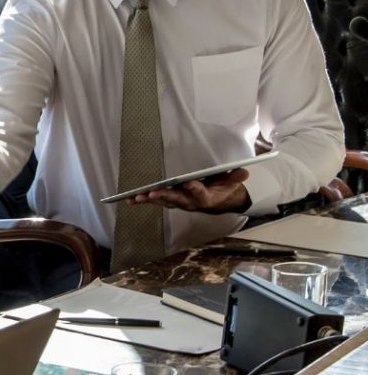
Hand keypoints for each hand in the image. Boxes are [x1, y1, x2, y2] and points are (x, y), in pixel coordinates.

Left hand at [130, 168, 250, 213]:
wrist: (218, 202)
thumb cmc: (222, 189)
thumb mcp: (232, 183)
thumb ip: (235, 177)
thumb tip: (244, 171)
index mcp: (206, 198)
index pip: (200, 193)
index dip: (194, 189)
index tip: (188, 183)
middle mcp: (190, 203)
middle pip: (176, 199)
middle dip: (163, 196)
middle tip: (151, 193)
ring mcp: (179, 203)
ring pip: (163, 201)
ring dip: (149, 200)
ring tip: (135, 197)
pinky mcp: (171, 202)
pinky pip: (157, 201)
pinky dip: (144, 200)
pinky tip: (130, 199)